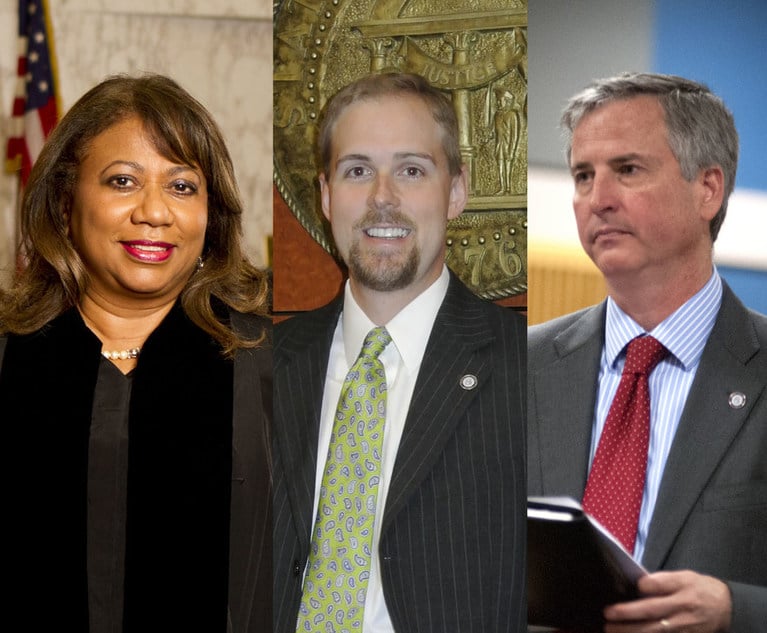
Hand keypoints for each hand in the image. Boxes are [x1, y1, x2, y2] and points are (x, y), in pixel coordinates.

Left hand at [602, 570, 731, 632]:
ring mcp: (683, 628)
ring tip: (611, 629)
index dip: (645, 585)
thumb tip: (639, 584)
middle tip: (607, 614)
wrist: (726, 609)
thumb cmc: (699, 589)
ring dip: (631, 631)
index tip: (630, 585)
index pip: (660, 585)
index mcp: (682, 589)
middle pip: (652, 613)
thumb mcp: (685, 576)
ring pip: (654, 631)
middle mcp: (682, 610)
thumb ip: (662, 580)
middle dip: (627, 614)